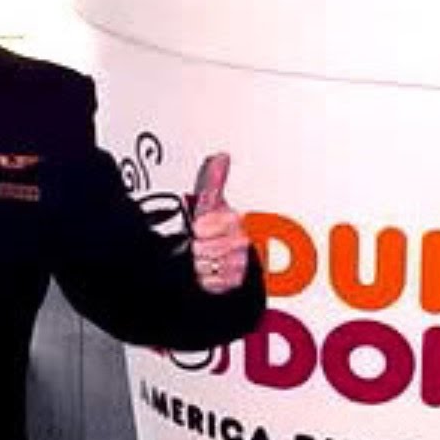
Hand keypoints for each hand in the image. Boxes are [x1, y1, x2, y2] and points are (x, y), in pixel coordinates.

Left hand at [190, 152, 250, 293]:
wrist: (227, 256)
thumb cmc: (216, 227)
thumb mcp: (211, 200)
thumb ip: (213, 179)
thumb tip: (221, 157)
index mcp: (236, 219)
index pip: (208, 226)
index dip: (200, 227)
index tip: (199, 227)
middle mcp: (242, 242)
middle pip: (204, 248)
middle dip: (197, 247)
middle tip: (200, 243)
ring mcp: (239, 263)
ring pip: (205, 265)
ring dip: (199, 263)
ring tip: (203, 256)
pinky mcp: (236, 282)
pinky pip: (210, 282)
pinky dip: (205, 279)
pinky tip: (207, 270)